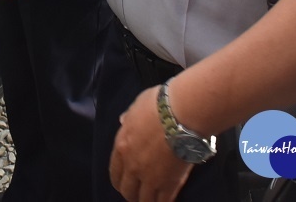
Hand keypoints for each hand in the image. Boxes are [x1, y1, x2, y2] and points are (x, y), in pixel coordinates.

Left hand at [110, 86, 192, 201]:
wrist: (181, 114)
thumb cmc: (159, 105)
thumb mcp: (136, 107)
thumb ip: (129, 118)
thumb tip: (124, 120)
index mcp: (122, 146)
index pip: (114, 171)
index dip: (119, 179)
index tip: (124, 181)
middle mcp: (132, 165)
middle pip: (126, 189)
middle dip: (131, 193)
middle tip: (137, 193)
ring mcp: (150, 177)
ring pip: (142, 200)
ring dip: (145, 201)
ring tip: (150, 199)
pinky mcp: (169, 184)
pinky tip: (165, 201)